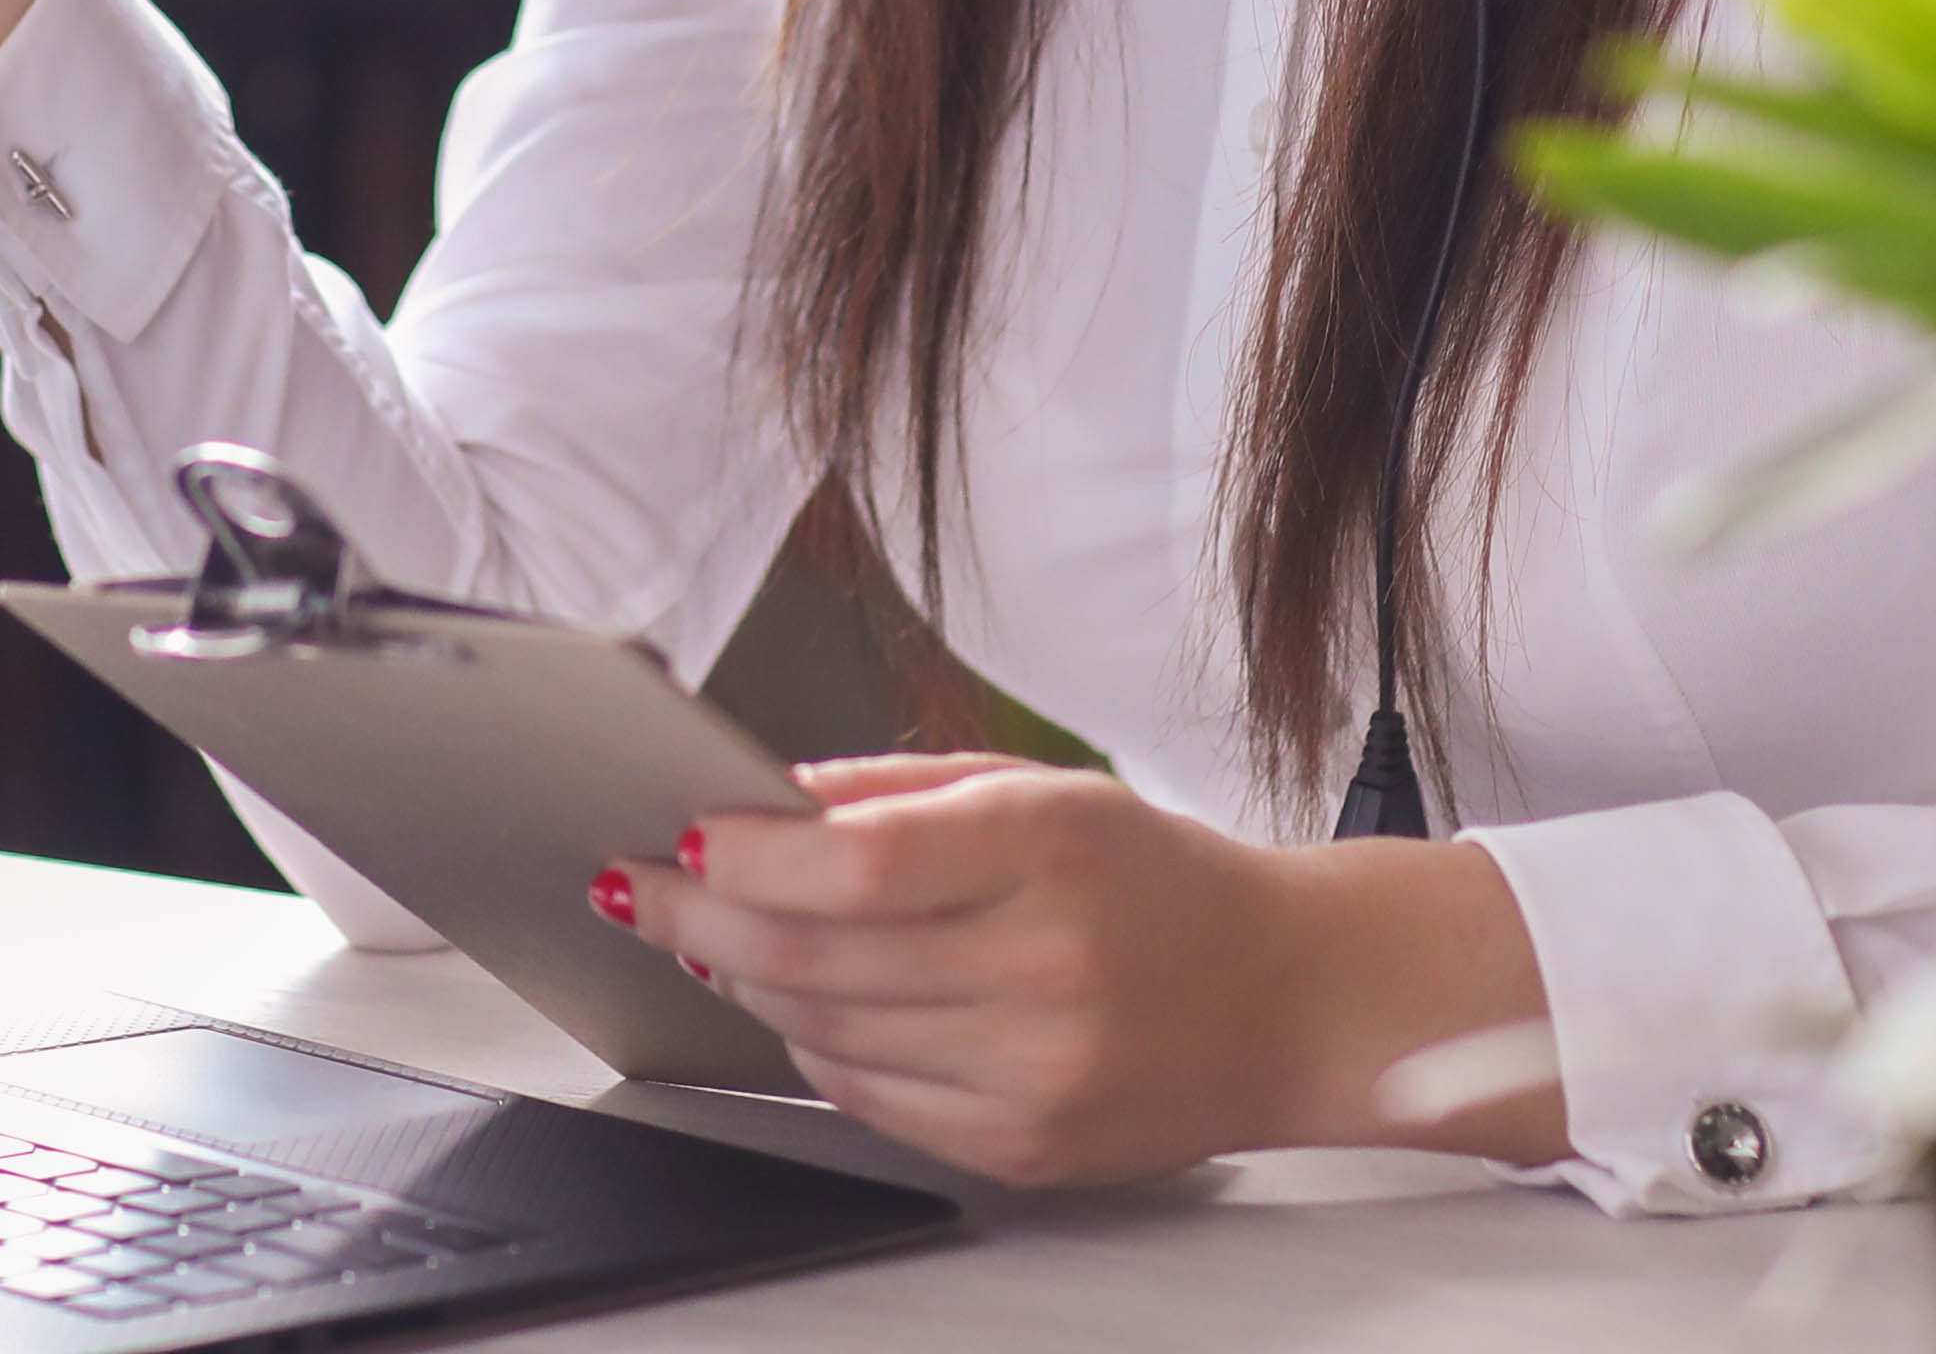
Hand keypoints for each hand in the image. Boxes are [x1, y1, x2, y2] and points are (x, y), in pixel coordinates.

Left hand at [600, 754, 1565, 1187]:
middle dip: (704, 918)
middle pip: (816, 953)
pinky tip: (802, 1005)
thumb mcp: (1044, 789)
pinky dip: (814, 1046)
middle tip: (644, 889)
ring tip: (715, 937)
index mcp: (1049, 849)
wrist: (1290, 998)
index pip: (855, 863)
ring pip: (825, 1030)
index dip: (745, 855)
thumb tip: (763, 800)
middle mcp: (1044, 966)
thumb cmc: (1158, 880)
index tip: (681, 835)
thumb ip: (898, 793)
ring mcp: (1034, 1069)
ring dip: (747, 981)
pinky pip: (868, 1098)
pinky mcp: (1024, 1145)